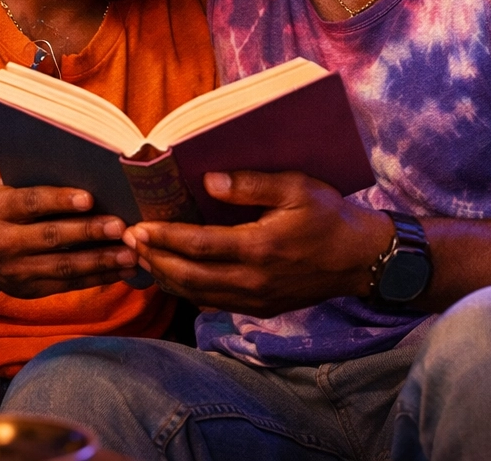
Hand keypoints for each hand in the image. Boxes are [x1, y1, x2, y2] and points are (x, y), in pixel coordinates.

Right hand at [0, 183, 138, 297]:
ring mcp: (17, 270)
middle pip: (51, 237)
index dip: (59, 200)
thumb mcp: (6, 190)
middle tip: (120, 227)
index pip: (31, 203)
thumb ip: (36, 181)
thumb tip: (84, 166)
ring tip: (130, 254)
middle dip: (88, 232)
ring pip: (63, 266)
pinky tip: (122, 270)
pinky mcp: (30, 290)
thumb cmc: (1, 210)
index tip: (89, 198)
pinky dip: (98, 278)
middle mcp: (4, 242)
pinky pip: (68, 285)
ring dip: (100, 261)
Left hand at [122, 171, 392, 315]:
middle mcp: (253, 280)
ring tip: (143, 258)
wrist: (360, 259)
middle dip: (156, 259)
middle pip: (190, 277)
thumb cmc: (329, 216)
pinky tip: (175, 277)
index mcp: (259, 247)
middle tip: (130, 242)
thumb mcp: (297, 188)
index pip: (199, 246)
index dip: (165, 237)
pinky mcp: (261, 308)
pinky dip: (189, 291)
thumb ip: (251, 184)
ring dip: (167, 277)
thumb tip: (208, 182)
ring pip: (198, 295)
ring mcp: (256, 299)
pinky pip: (214, 303)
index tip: (138, 228)